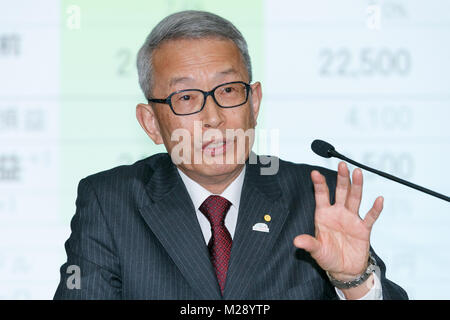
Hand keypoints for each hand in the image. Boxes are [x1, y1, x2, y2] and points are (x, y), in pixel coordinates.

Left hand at [293, 161, 382, 280]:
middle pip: (340, 191)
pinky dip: (375, 209)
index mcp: (324, 215)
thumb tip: (296, 241)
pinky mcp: (363, 229)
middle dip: (341, 178)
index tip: (314, 173)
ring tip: (357, 172)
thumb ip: (308, 244)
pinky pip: (370, 217)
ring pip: (355, 198)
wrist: (344, 270)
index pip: (321, 195)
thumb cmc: (327, 257)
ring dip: (357, 186)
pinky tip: (379, 199)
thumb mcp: (316, 251)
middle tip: (342, 164)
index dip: (319, 184)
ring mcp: (351, 219)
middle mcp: (338, 213)